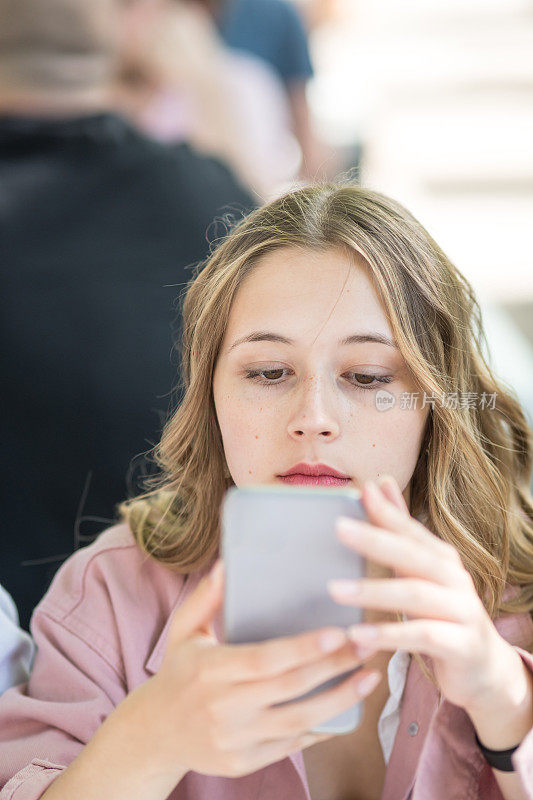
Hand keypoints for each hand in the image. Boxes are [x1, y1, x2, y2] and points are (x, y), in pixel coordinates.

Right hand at [130, 559, 381, 780]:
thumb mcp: (183, 630)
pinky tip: (347, 711)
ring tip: (370, 677)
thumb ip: (207, 597)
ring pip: (298, 721)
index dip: (303, 649)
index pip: (264, 659)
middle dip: (334, 667)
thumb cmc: (178, 671)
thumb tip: (227, 564)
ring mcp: (235, 739)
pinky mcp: (244, 763)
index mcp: (210, 670)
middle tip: (367, 644)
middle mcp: (223, 707)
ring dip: (340, 700)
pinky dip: (322, 729)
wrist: (154, 733)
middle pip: (290, 688)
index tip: (338, 632)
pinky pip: (291, 746)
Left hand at [327, 476, 519, 714]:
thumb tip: (380, 483)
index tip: (362, 491)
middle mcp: (455, 579)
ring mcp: (462, 611)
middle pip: (413, 555)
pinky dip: (389, 634)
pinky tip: (358, 634)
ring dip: (373, 591)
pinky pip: (422, 636)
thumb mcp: (422, 572)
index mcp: (442, 559)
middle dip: (375, 540)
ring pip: (416, 595)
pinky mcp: (462, 645)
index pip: (412, 530)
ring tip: (335, 589)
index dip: (388, 511)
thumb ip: (400, 531)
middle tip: (339, 528)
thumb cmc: (443, 614)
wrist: (485, 668)